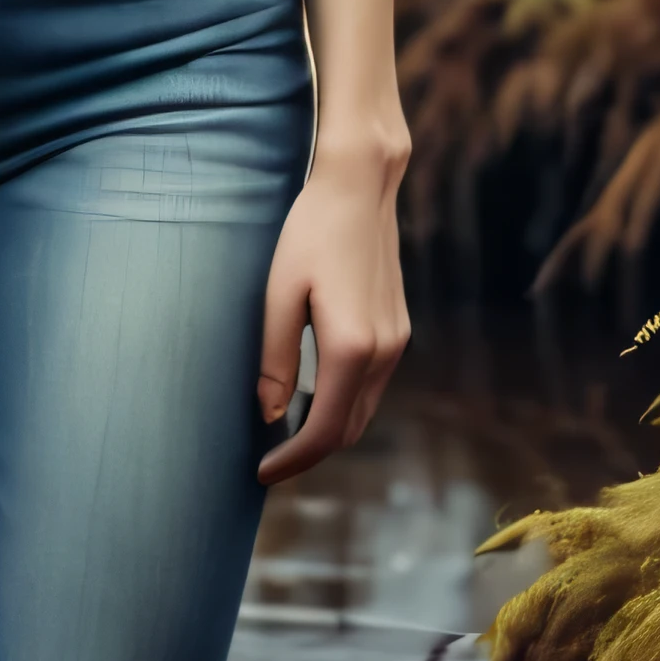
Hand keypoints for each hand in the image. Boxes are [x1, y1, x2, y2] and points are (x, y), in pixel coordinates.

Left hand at [253, 159, 409, 485]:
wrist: (361, 188)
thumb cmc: (311, 232)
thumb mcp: (279, 292)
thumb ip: (275, 358)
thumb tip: (271, 413)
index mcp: (352, 348)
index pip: (324, 430)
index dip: (292, 460)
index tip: (261, 472)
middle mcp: (383, 352)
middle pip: (349, 429)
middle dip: (310, 452)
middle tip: (269, 460)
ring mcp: (397, 341)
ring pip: (364, 411)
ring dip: (329, 430)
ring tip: (286, 434)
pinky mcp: (398, 328)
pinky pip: (372, 386)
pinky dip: (345, 404)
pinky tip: (316, 395)